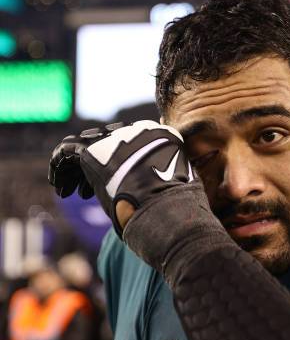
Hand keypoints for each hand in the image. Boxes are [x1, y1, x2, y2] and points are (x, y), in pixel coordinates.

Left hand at [49, 120, 193, 235]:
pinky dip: (60, 167)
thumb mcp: (181, 184)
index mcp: (162, 137)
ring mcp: (115, 139)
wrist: (166, 207)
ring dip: (77, 169)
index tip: (114, 184)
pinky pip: (66, 151)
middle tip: (89, 191)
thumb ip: (170, 175)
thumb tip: (174, 182)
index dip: (121, 165)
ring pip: (86, 145)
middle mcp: (138, 132)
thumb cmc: (177, 206)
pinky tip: (58, 184)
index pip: (133, 145)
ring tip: (69, 191)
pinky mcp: (92, 151)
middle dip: (97, 166)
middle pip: (108, 143)